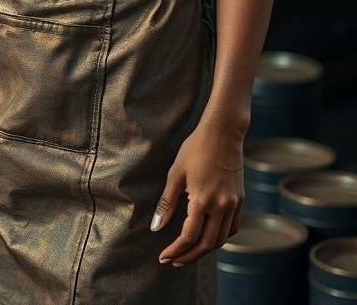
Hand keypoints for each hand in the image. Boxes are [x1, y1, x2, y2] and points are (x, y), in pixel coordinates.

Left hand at [150, 121, 244, 265]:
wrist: (223, 132)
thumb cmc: (196, 148)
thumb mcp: (176, 173)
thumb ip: (166, 203)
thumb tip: (155, 227)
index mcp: (202, 200)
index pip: (188, 237)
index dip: (175, 250)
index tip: (163, 257)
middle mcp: (221, 206)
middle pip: (206, 244)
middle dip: (188, 256)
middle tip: (173, 262)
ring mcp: (233, 204)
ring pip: (220, 239)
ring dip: (204, 250)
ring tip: (188, 253)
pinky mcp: (240, 200)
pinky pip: (232, 228)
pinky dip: (220, 238)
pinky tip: (207, 237)